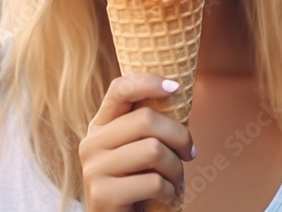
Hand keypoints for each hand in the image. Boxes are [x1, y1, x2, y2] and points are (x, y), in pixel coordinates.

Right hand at [79, 74, 195, 210]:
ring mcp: (93, 169)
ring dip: (176, 169)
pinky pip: (153, 182)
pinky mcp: (102, 194)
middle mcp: (91, 143)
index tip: (176, 87)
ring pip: (154, 150)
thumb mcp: (139, 152)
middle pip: (147, 119)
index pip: (119, 89)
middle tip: (190, 154)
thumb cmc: (138, 187)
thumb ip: (149, 127)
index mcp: (100, 126)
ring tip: (175, 181)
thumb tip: (177, 90)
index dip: (148, 82)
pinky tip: (164, 198)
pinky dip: (169, 191)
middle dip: (180, 137)